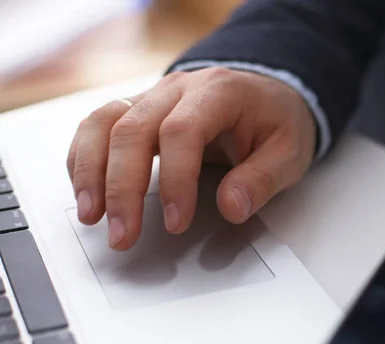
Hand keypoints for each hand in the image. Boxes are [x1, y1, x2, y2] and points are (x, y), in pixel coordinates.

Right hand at [67, 68, 315, 249]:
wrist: (268, 94)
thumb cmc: (277, 121)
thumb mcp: (289, 152)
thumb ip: (262, 179)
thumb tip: (231, 207)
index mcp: (219, 91)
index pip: (182, 130)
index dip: (175, 178)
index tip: (177, 221)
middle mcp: (179, 89)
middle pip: (133, 128)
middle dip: (123, 187)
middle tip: (123, 234)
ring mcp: (154, 96)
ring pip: (104, 122)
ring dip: (90, 170)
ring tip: (91, 216)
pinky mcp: (139, 110)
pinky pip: (98, 125)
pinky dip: (84, 157)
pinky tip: (87, 190)